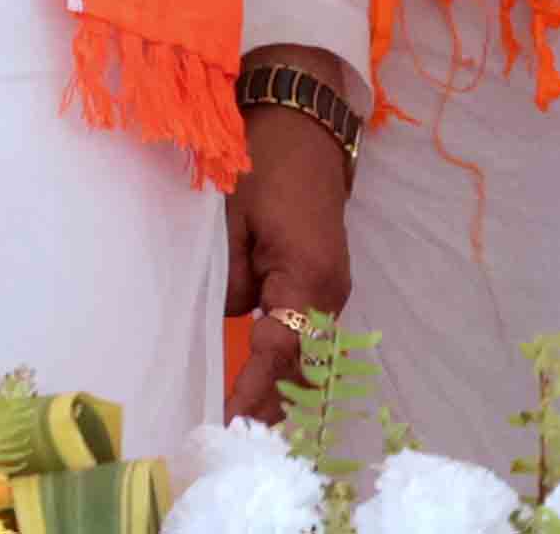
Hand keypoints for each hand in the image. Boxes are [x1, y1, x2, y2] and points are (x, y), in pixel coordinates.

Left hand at [220, 51, 358, 418]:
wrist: (304, 123)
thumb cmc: (265, 164)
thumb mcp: (233, 219)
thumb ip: (230, 280)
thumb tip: (228, 321)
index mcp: (309, 276)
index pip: (281, 349)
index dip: (256, 388)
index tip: (232, 420)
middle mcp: (330, 292)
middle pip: (303, 363)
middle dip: (273, 401)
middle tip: (234, 436)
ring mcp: (331, 289)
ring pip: (308, 353)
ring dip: (280, 386)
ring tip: (245, 421)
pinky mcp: (323, 283)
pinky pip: (306, 335)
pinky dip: (286, 362)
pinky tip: (262, 383)